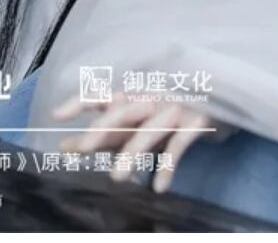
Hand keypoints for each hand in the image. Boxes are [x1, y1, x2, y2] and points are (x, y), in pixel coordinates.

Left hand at [54, 91, 234, 193]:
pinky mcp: (195, 121)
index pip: (103, 95)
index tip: (56, 115)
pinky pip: (178, 145)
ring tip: (116, 178)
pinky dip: (168, 166)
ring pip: (148, 130)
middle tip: (81, 149)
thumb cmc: (171, 108)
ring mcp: (173, 108)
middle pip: (122, 112)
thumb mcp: (140, 118)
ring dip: (132, 153)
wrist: (222, 91)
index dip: (80, 101)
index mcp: (135, 94)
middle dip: (101, 130)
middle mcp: (151, 98)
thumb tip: (69, 147)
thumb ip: (109, 132)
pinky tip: (158, 187)